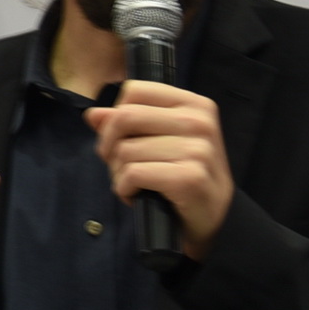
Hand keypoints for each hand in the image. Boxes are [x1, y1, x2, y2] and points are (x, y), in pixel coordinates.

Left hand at [87, 80, 231, 255]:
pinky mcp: (189, 178)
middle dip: (109, 146)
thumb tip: (93, 115)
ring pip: (125, 150)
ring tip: (134, 184)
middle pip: (124, 118)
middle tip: (118, 165)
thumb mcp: (159, 141)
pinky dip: (124, 189)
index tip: (119, 139)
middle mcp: (199, 122)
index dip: (115, 116)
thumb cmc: (183, 175)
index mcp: (193, 104)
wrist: (215, 218)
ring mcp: (197, 150)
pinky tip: (136, 195)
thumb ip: (126, 124)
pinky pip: (132, 174)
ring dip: (118, 173)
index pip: (134, 91)